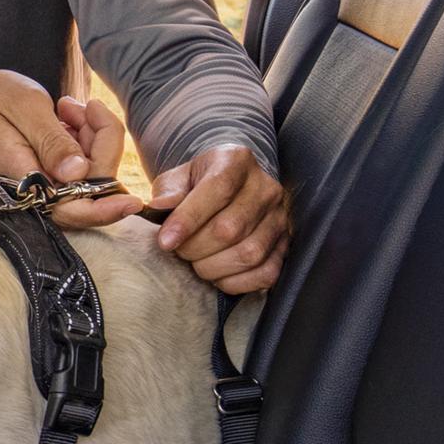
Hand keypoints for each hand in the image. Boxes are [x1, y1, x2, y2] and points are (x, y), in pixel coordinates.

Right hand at [0, 68, 141, 228]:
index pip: (71, 208)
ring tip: (68, 107)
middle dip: (101, 145)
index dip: (105, 208)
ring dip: (91, 139)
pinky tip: (66, 117)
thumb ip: (51, 139)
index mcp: (23, 178)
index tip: (132, 202)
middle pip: (88, 189)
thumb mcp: (22, 105)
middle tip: (84, 106)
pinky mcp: (42, 177)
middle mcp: (31, 191)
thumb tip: (79, 173)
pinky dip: (81, 141)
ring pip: (85, 177)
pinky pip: (75, 169)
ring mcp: (37, 186)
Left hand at [150, 146, 287, 292]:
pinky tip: (217, 275)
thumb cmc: (197, 185)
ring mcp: (280, 218)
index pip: (218, 189)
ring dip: (213, 267)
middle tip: (178, 251)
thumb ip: (168, 191)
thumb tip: (159, 207)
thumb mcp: (178, 178)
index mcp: (237, 161)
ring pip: (249, 253)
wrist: (230, 189)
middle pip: (231, 228)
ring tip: (196, 262)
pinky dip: (236, 282)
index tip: (165, 242)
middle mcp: (266, 188)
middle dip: (195, 248)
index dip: (189, 219)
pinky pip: (266, 273)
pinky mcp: (285, 245)